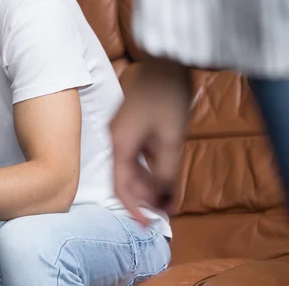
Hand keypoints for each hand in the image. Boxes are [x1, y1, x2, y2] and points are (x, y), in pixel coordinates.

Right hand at [110, 57, 191, 224]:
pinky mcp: (133, 125)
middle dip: (146, 198)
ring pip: (133, 167)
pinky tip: (166, 178)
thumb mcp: (171, 140)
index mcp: (120, 145)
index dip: (133, 209)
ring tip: (171, 200)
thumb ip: (165, 172)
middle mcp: (117, 140)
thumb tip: (162, 197)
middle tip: (167, 213)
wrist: (166, 62)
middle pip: (126, 178)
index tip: (147, 226)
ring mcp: (124, 131)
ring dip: (150, 184)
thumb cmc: (168, 98)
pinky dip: (151, 169)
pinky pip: (138, 154)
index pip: (121, 187)